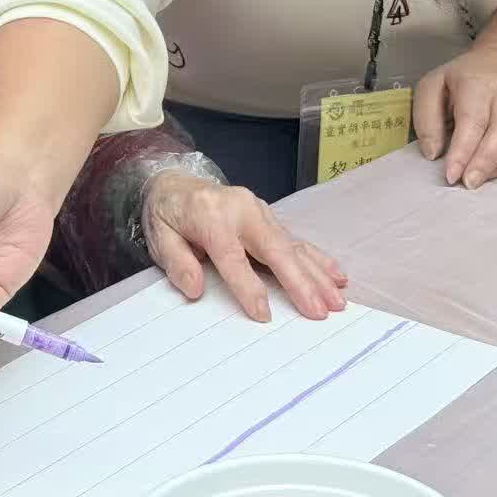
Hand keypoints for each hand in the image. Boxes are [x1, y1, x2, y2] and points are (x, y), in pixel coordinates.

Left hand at [142, 172, 348, 322]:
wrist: (175, 182)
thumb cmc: (167, 214)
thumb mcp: (159, 237)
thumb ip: (177, 262)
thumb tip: (195, 289)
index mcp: (211, 215)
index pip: (232, 256)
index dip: (248, 287)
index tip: (264, 315)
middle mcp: (241, 209)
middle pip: (274, 248)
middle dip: (300, 282)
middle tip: (320, 311)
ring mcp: (259, 211)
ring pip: (292, 245)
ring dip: (317, 275)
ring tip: (336, 300)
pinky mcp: (269, 217)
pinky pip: (296, 240)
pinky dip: (318, 260)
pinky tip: (337, 276)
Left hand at [414, 45, 496, 188]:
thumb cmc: (462, 81)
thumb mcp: (432, 87)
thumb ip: (427, 120)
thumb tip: (433, 153)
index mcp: (477, 84)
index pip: (473, 120)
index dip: (463, 151)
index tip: (452, 175)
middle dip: (486, 163)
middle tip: (469, 183)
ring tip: (485, 178)